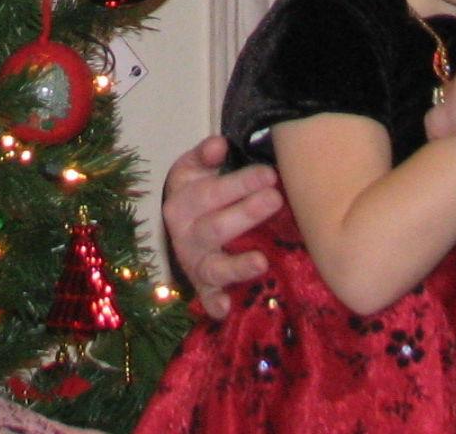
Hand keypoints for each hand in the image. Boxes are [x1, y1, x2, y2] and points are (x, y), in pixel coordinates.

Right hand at [162, 135, 281, 319]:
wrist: (180, 225)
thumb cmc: (196, 192)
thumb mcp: (193, 169)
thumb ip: (205, 155)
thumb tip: (220, 144)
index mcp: (182, 202)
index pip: (212, 192)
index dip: (240, 184)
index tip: (269, 174)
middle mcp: (186, 235)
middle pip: (217, 227)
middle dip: (247, 213)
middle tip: (276, 199)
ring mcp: (194, 264)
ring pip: (214, 267)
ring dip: (237, 267)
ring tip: (261, 262)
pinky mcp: (203, 287)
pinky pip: (207, 298)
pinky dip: (214, 304)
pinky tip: (226, 309)